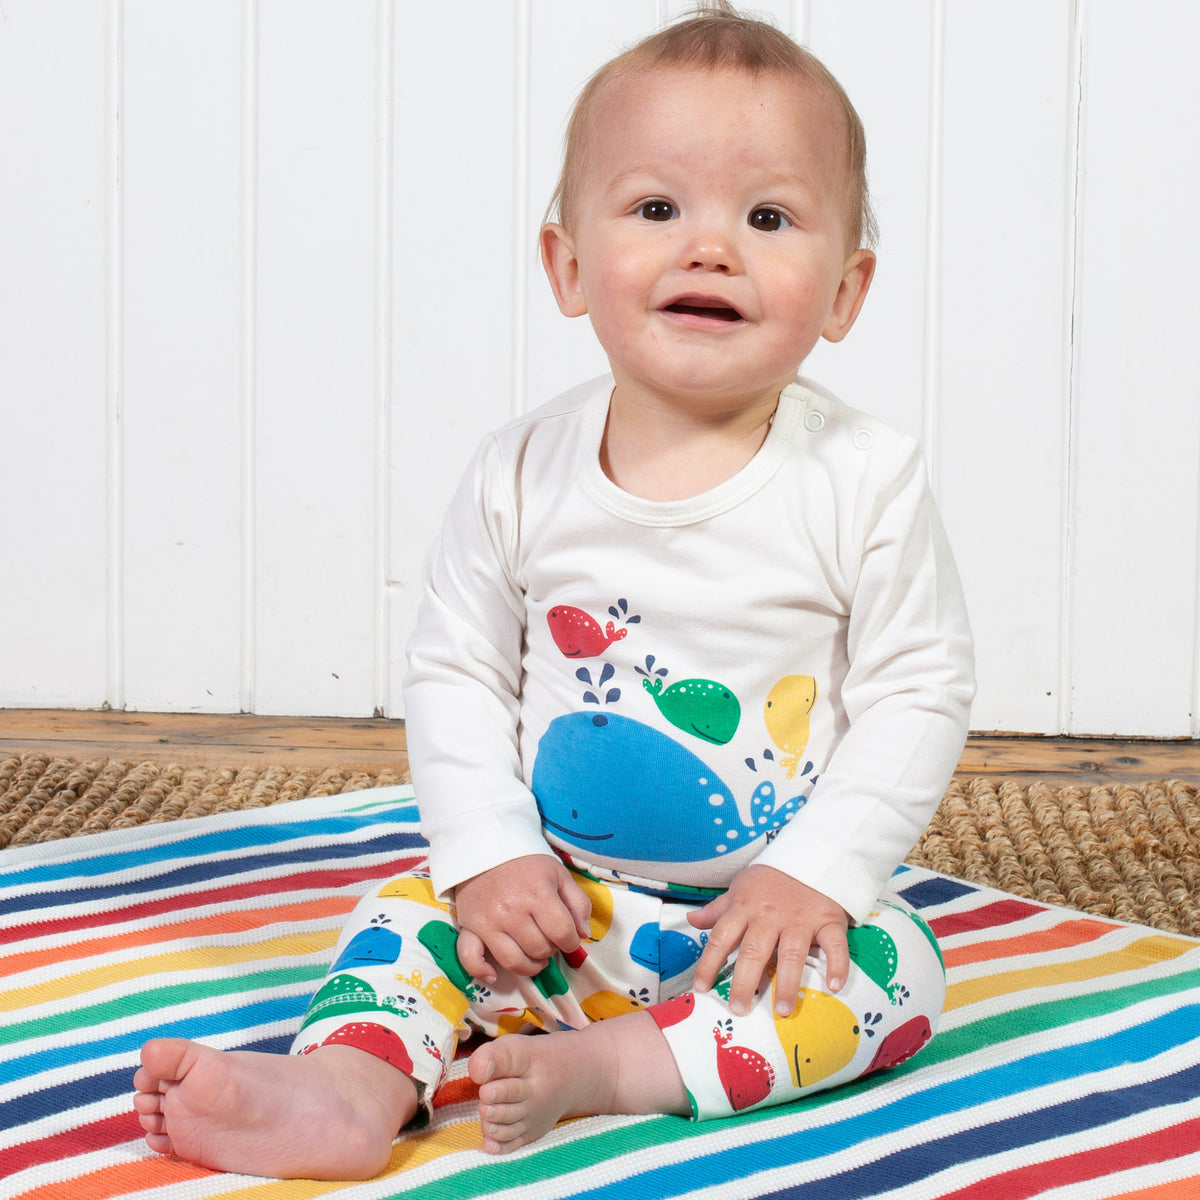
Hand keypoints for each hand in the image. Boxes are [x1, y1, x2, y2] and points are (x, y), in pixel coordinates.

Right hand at [452, 855, 590, 982]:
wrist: (485, 848)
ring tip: (536, 957)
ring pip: (514, 961)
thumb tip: (583, 934)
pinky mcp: (469, 927)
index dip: (571, 941)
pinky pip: (470, 958)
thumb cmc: (526, 863)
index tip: (569, 938)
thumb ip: (578, 902)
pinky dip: (481, 970)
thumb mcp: (558, 874)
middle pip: (540, 949)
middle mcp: (511, 910)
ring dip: (530, 966)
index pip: (562, 932)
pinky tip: (494, 974)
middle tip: (549, 940)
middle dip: (551, 949)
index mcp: (537, 893)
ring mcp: (488, 921)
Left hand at [687, 865, 848, 1017]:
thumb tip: (692, 921)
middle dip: (744, 982)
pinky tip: (834, 987)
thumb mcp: (740, 888)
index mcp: (745, 907)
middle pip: (753, 951)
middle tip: (739, 1010)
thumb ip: (717, 909)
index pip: (721, 938)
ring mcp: (800, 919)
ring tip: (782, 1011)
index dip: (709, 964)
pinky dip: (837, 965)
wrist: (811, 855)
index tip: (702, 989)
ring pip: (791, 954)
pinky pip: (834, 945)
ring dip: (786, 983)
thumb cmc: (771, 879)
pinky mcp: (828, 920)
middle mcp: (770, 915)